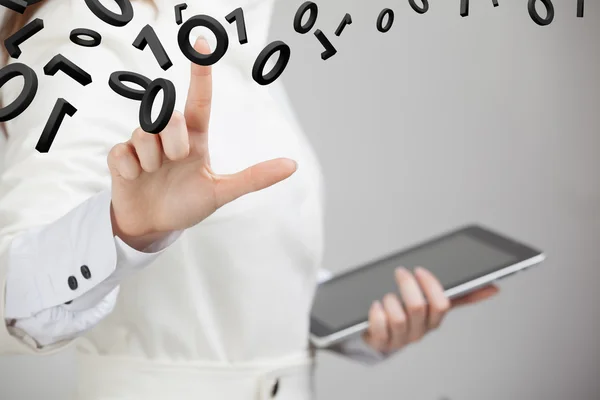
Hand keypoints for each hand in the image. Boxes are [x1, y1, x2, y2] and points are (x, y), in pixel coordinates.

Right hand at [107, 38, 296, 249]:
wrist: (153, 225)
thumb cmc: (188, 204)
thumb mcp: (222, 191)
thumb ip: (254, 178)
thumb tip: (293, 165)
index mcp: (195, 137)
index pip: (199, 99)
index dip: (201, 72)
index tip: (203, 43)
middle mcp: (169, 135)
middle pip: (170, 116)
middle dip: (174, 143)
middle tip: (175, 162)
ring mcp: (143, 144)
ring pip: (143, 132)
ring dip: (153, 159)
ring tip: (154, 174)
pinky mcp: (120, 156)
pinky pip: (123, 152)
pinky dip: (131, 169)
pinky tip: (136, 178)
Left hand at [362, 267, 498, 353]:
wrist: (381, 337)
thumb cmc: (409, 315)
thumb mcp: (434, 304)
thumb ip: (460, 296)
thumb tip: (493, 288)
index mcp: (434, 320)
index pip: (442, 304)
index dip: (430, 285)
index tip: (420, 270)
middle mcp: (420, 331)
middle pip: (418, 307)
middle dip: (407, 285)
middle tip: (400, 272)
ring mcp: (401, 338)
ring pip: (398, 317)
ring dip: (390, 300)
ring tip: (387, 296)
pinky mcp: (381, 342)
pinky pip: (378, 326)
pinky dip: (376, 313)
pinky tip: (375, 307)